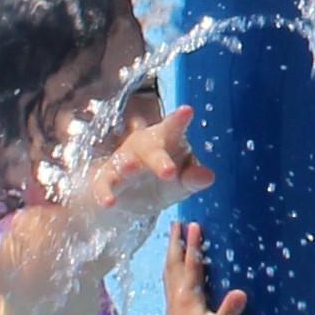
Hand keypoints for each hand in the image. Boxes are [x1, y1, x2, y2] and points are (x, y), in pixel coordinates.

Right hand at [83, 103, 215, 218]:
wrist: (132, 197)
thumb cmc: (165, 179)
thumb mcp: (183, 182)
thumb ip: (194, 178)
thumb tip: (208, 177)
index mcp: (167, 140)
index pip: (173, 129)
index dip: (179, 120)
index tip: (187, 111)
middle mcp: (143, 147)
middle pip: (150, 149)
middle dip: (158, 159)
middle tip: (168, 171)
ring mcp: (124, 162)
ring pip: (124, 162)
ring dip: (127, 166)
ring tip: (130, 169)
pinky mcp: (107, 180)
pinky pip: (105, 185)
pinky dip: (105, 193)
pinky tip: (108, 202)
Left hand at [151, 219, 246, 314]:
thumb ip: (228, 312)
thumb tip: (242, 292)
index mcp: (189, 296)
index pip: (192, 264)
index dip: (194, 244)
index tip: (193, 224)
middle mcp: (178, 295)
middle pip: (174, 262)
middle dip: (176, 242)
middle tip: (176, 223)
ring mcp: (173, 302)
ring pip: (169, 270)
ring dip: (171, 252)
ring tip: (173, 239)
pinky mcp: (172, 310)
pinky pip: (169, 280)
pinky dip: (170, 268)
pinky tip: (172, 269)